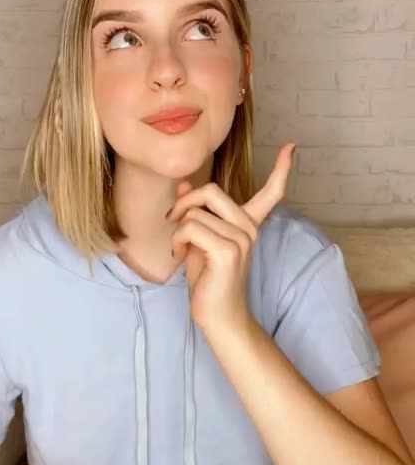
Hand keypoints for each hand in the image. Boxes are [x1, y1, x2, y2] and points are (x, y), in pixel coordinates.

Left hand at [167, 142, 295, 330]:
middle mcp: (249, 228)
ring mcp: (241, 239)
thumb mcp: (198, 240)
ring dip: (176, 230)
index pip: (272, 192)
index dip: (282, 169)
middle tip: (172, 221)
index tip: (292, 147)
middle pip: (210, 190)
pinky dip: (177, 240)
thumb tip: (183, 184)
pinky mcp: (228, 251)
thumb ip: (194, 211)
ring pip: (194, 212)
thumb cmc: (208, 280)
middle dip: (183, 202)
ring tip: (180, 250)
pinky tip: (179, 257)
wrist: (218, 317)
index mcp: (248, 224)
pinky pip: (191, 228)